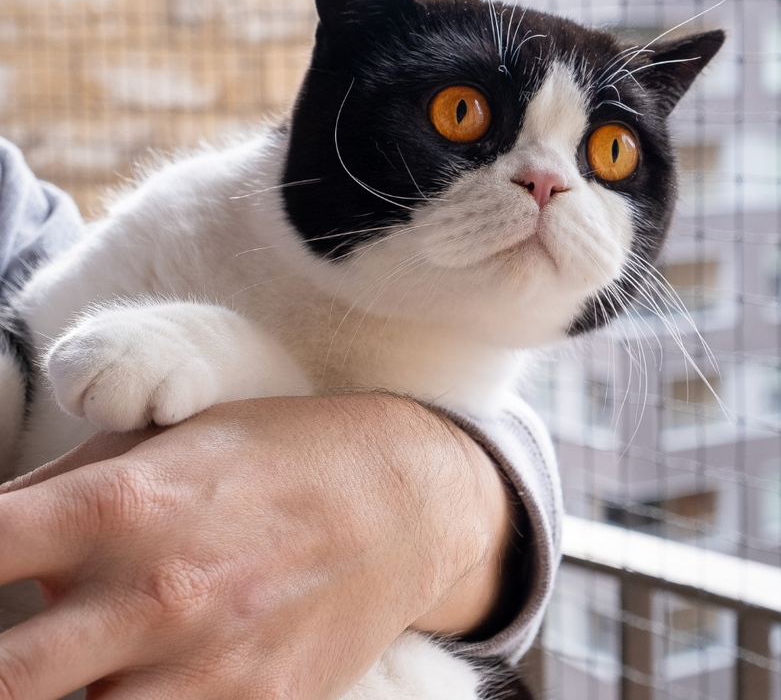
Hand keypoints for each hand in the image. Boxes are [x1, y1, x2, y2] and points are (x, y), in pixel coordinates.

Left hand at [0, 394, 513, 699]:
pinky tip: (158, 672)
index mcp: (120, 503)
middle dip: (1, 665)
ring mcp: (206, 663)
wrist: (408, 499)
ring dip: (72, 691)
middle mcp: (154, 591)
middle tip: (22, 648)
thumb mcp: (169, 439)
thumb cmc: (280, 456)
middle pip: (3, 678)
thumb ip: (60, 490)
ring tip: (96, 658)